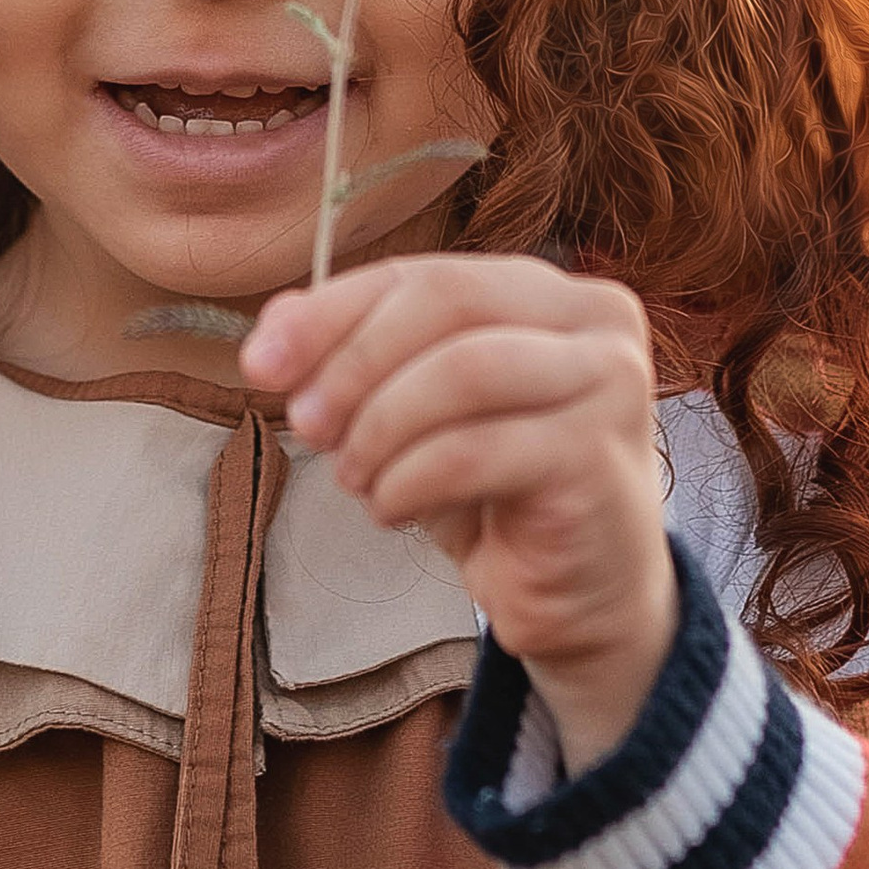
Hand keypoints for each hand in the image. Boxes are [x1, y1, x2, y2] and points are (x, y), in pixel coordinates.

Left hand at [243, 257, 678, 769]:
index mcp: (547, 291)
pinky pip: (476, 451)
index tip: (260, 365)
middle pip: (445, 303)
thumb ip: (355, 360)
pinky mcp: (599, 457)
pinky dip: (411, 480)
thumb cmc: (499, 492)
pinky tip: (394, 510)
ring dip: (382, 428)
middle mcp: (594, 321)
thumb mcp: (417, 415)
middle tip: (306, 426)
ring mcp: (609, 385)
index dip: (330, 312)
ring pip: (463, 371)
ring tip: (356, 479)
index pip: (421, 274)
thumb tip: (270, 337)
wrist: (582, 595)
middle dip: (354, 363)